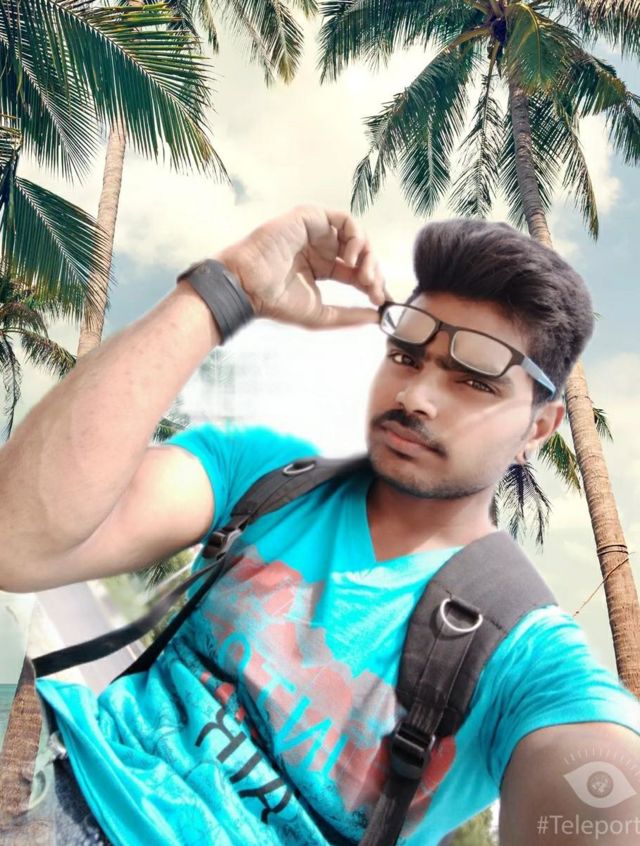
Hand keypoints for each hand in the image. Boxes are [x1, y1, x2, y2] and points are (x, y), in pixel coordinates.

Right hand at [214, 205, 388, 328]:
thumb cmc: (277, 302)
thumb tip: (377, 318)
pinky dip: (356, 237)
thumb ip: (350, 315)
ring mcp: (316, 232)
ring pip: (357, 236)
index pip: (356, 272)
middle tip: (373, 290)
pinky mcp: (311, 217)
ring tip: (364, 277)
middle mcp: (321, 248)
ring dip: (367, 255)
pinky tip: (352, 258)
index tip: (381, 301)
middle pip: (360, 254)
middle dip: (373, 272)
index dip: (372, 284)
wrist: (249, 287)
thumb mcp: (321, 314)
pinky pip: (345, 220)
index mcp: (322, 268)